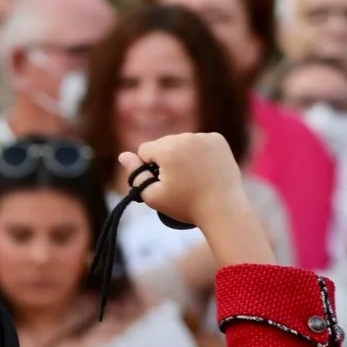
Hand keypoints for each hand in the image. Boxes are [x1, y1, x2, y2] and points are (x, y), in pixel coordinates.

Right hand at [119, 132, 247, 229]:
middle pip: (162, 144)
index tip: (162, 183)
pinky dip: (198, 152)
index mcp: (167, 149)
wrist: (224, 209)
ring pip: (180, 142)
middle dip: (165, 159)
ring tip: (192, 177)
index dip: (148, 168)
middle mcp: (185, 137)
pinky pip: (198, 141)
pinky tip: (204, 169)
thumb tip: (122, 155)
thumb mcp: (153, 195)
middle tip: (179, 182)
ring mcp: (204, 137)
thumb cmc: (186, 205)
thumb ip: (136, 175)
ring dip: (181, 155)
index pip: (144, 150)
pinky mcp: (218, 140)